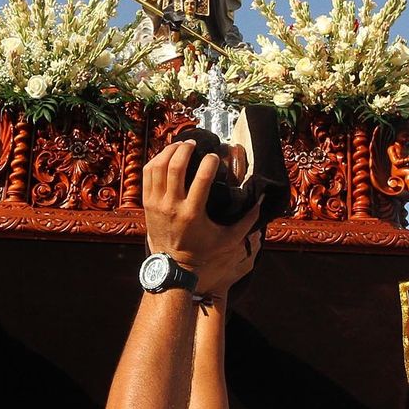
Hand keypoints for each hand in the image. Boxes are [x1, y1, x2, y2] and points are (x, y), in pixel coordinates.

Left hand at [142, 140, 260, 295]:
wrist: (172, 265)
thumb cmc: (201, 251)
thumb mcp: (228, 239)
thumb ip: (247, 221)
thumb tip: (261, 200)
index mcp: (193, 214)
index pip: (201, 179)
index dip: (209, 162)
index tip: (215, 156)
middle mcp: (172, 206)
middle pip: (175, 167)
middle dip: (185, 149)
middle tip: (195, 143)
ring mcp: (156, 203)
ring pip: (158, 167)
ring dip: (169, 151)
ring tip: (181, 144)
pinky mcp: (147, 202)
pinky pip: (148, 174)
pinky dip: (157, 160)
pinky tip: (167, 155)